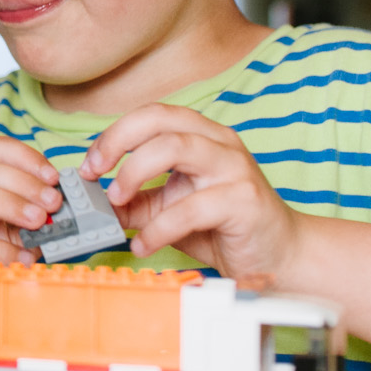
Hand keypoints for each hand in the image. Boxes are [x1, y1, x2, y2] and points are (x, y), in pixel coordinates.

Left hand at [82, 104, 303, 286]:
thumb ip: (137, 203)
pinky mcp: (245, 200)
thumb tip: (94, 203)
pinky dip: (158, 228)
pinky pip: (191, 206)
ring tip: (117, 203)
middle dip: (117, 142)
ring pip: (176, 147)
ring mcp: (235, 167)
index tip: (88, 165)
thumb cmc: (225, 226)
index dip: (113, 135)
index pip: (150, 115)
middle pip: (160, 119)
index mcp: (201, 136)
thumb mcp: (170, 209)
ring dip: (134, 173)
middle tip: (94, 174)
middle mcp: (219, 142)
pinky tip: (144, 244)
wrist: (282, 255)